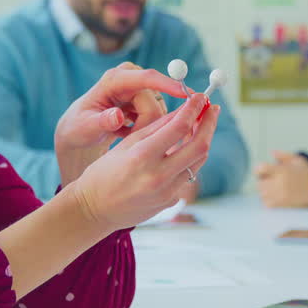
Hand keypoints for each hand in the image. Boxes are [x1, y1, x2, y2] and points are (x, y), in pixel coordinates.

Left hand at [54, 63, 178, 185]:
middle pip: (156, 103)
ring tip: (123, 133)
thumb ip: (101, 122)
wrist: (81, 128)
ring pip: (160, 112)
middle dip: (146, 124)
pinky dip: (147, 127)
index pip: (147, 78)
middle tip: (126, 136)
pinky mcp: (148, 96)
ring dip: (145, 128)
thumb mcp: (85, 127)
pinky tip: (129, 130)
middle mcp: (131, 77)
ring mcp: (141, 87)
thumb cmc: (80, 126)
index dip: (168, 85)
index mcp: (115, 79)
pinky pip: (160, 116)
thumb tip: (117, 116)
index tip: (188, 95)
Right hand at [70, 92, 219, 232]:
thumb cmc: (104, 173)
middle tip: (212, 109)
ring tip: (201, 125)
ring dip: (202, 140)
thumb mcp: (126, 144)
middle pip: (199, 146)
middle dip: (209, 123)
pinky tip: (184, 149)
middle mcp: (158, 176)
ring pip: (198, 161)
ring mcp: (167, 192)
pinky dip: (189, 159)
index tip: (200, 97)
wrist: (95, 209)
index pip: (179, 127)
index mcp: (142, 157)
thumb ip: (156, 127)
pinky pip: (188, 175)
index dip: (194, 109)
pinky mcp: (171, 201)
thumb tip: (182, 110)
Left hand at [255, 150, 307, 207]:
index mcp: (281, 171)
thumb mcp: (300, 161)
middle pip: (260, 184)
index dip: (261, 170)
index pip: (260, 169)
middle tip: (274, 183)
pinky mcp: (282, 208)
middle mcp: (278, 184)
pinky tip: (280, 200)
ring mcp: (279, 197)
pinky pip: (268, 206)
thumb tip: (273, 153)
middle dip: (265, 182)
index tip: (265, 172)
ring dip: (267, 194)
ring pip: (263, 196)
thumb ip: (284, 156)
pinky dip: (271, 203)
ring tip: (278, 192)